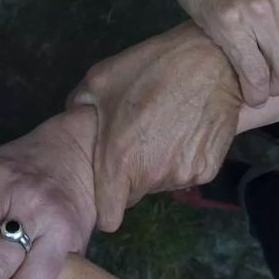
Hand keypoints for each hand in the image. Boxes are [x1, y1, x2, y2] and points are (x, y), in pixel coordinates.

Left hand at [68, 22, 241, 231]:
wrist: (208, 60)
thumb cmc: (148, 69)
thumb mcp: (98, 80)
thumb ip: (76, 108)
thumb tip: (70, 123)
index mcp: (117, 161)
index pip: (109, 218)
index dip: (105, 207)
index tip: (107, 190)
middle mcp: (151, 177)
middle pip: (134, 194)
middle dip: (129, 176)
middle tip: (134, 140)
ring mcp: (182, 176)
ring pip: (160, 183)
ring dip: (156, 166)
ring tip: (159, 129)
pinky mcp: (208, 170)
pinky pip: (186, 173)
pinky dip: (182, 159)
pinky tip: (182, 130)